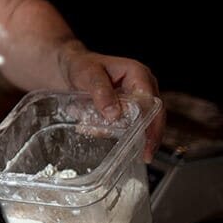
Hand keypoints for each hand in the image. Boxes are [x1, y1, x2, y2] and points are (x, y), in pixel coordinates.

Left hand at [58, 42, 163, 162]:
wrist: (69, 67)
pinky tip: (107, 137)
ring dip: (133, 136)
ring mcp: (136, 98)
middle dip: (150, 136)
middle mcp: (142, 86)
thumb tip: (115, 114)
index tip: (147, 143)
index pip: (152, 103)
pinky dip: (119, 133)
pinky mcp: (126, 108)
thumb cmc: (81, 65)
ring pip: (142, 122)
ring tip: (126, 151)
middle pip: (154, 115)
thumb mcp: (88, 75)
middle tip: (145, 156)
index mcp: (138, 74)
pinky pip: (128, 124)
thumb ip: (101, 92)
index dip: (152, 124)